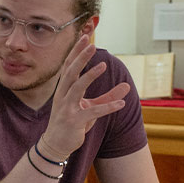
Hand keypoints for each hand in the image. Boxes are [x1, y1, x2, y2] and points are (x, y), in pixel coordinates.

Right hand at [42, 35, 129, 157]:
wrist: (56, 145)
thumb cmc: (72, 123)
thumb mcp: (91, 107)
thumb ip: (108, 97)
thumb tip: (127, 86)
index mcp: (64, 90)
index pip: (69, 66)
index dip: (76, 52)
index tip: (84, 37)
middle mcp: (63, 96)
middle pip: (70, 72)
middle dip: (80, 57)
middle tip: (90, 43)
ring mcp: (67, 108)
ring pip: (76, 88)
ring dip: (89, 76)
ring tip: (103, 65)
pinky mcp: (74, 121)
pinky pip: (92, 112)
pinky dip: (107, 107)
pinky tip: (121, 104)